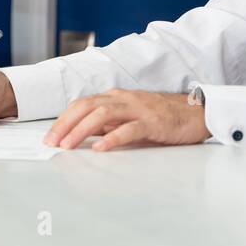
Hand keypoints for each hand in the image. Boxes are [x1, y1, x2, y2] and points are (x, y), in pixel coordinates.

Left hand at [43, 89, 209, 151]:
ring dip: (81, 130)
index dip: (63, 119)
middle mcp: (123, 99)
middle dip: (65, 124)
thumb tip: (81, 136)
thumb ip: (107, 124)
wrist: (196, 112)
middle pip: (86, 106)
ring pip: (102, 115)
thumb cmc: (161, 117)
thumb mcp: (129, 118)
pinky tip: (101, 148)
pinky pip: (129, 128)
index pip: (82, 104)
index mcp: (115, 97)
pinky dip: (112, 137)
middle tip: (52, 142)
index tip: (49, 137)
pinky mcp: (152, 121)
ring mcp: (138, 109)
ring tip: (68, 145)